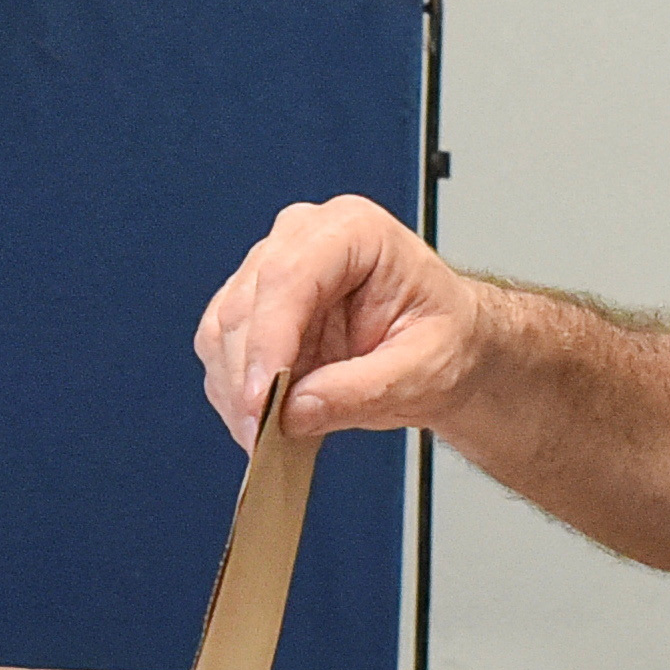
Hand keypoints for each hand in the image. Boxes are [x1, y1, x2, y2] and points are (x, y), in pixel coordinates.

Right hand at [193, 195, 500, 448]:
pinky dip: (236, 395)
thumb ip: (362, 390)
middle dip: (248, 379)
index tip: (262, 401)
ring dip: (237, 392)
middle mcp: (303, 239)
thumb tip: (294, 411)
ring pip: (223, 330)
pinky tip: (265, 424)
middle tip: (262, 438)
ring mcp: (273, 272)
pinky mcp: (256, 311)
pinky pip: (224, 354)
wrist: (446, 346)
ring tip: (267, 439)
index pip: (288, 276)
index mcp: (354, 230)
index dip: (268, 341)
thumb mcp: (423, 371)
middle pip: (246, 305)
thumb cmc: (444, 338)